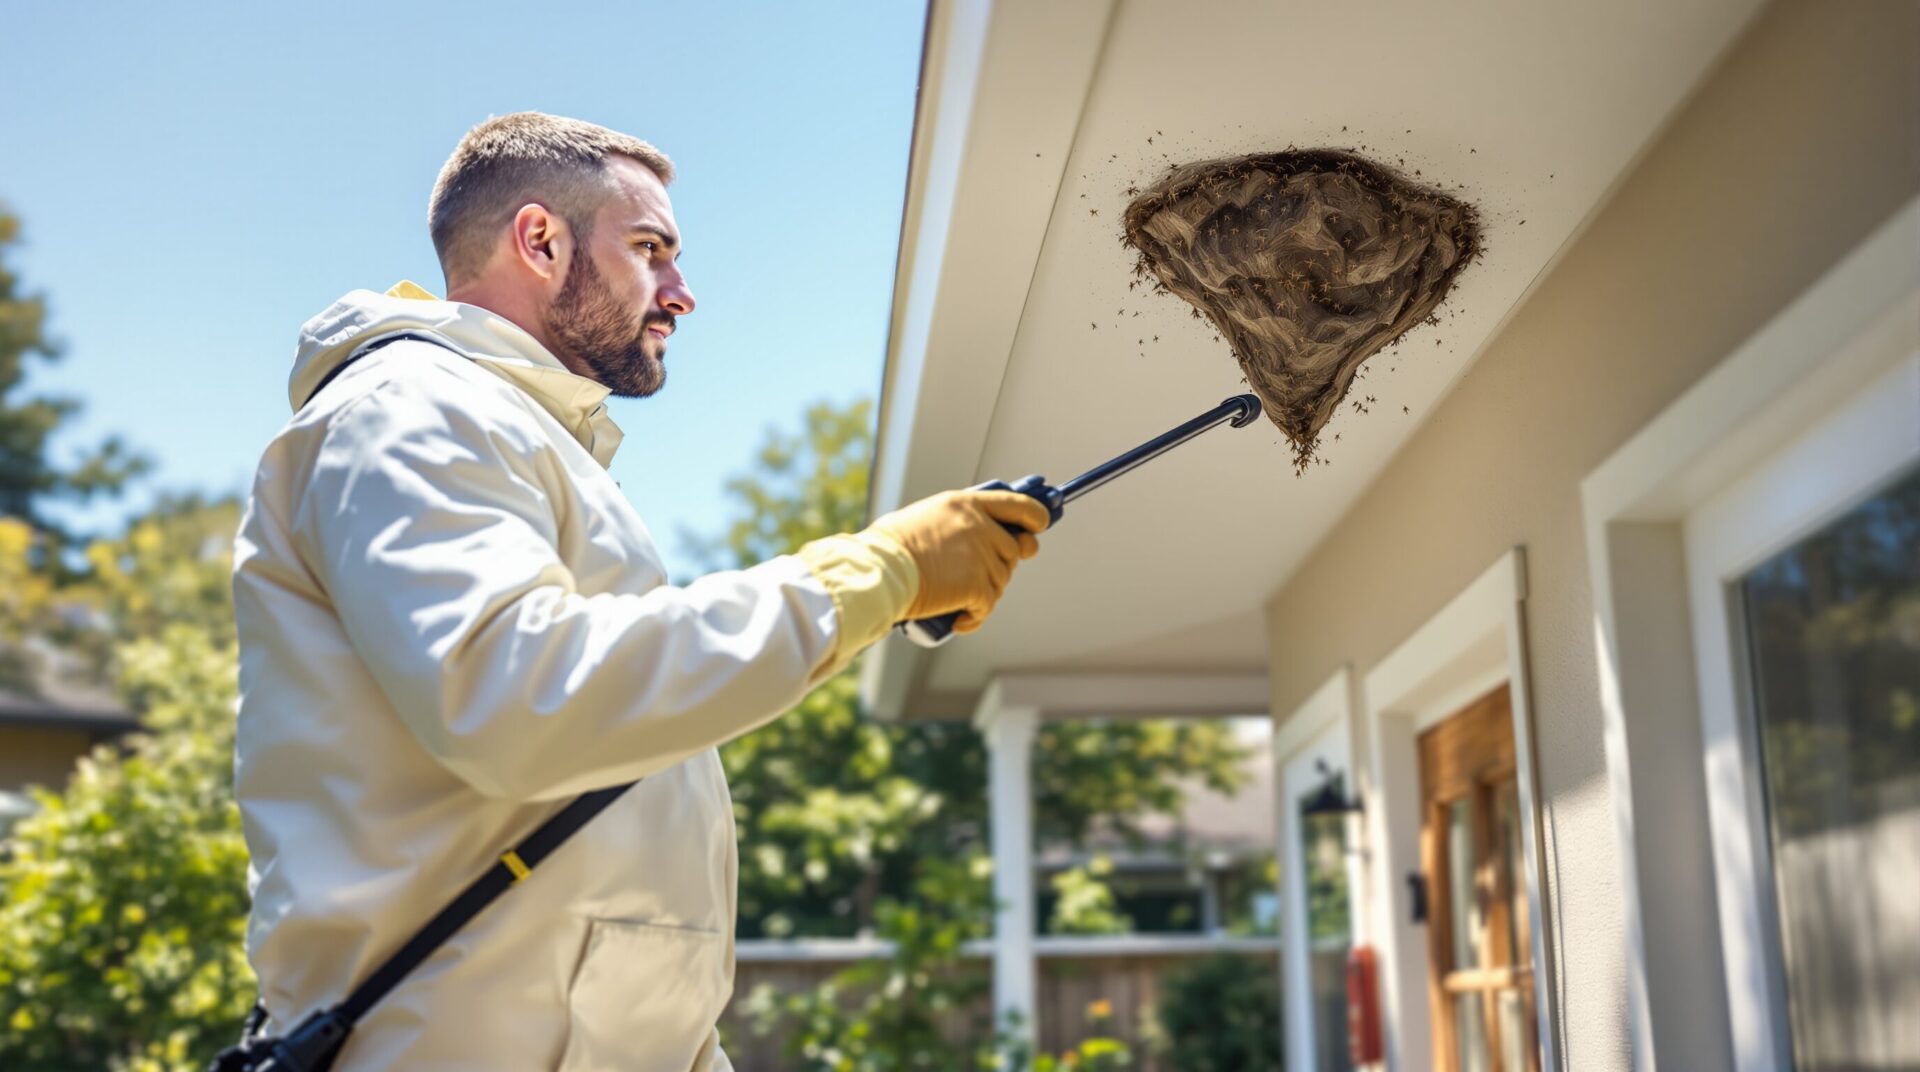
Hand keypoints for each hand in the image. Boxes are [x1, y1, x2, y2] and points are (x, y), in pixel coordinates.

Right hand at [866, 489, 1050, 633]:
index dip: (1034, 516)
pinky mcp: (978, 585)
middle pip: (1013, 550)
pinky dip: (975, 617)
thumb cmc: (889, 547)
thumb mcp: (923, 517)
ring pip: (1001, 580)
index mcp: (965, 504)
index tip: (1040, 525)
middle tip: (978, 579)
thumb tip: (968, 542)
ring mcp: (981, 556)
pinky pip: (988, 606)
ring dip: (984, 594)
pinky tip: (960, 621)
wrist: (880, 571)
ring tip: (957, 600)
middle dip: (1001, 566)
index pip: (1017, 504)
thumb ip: (954, 524)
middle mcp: (980, 526)